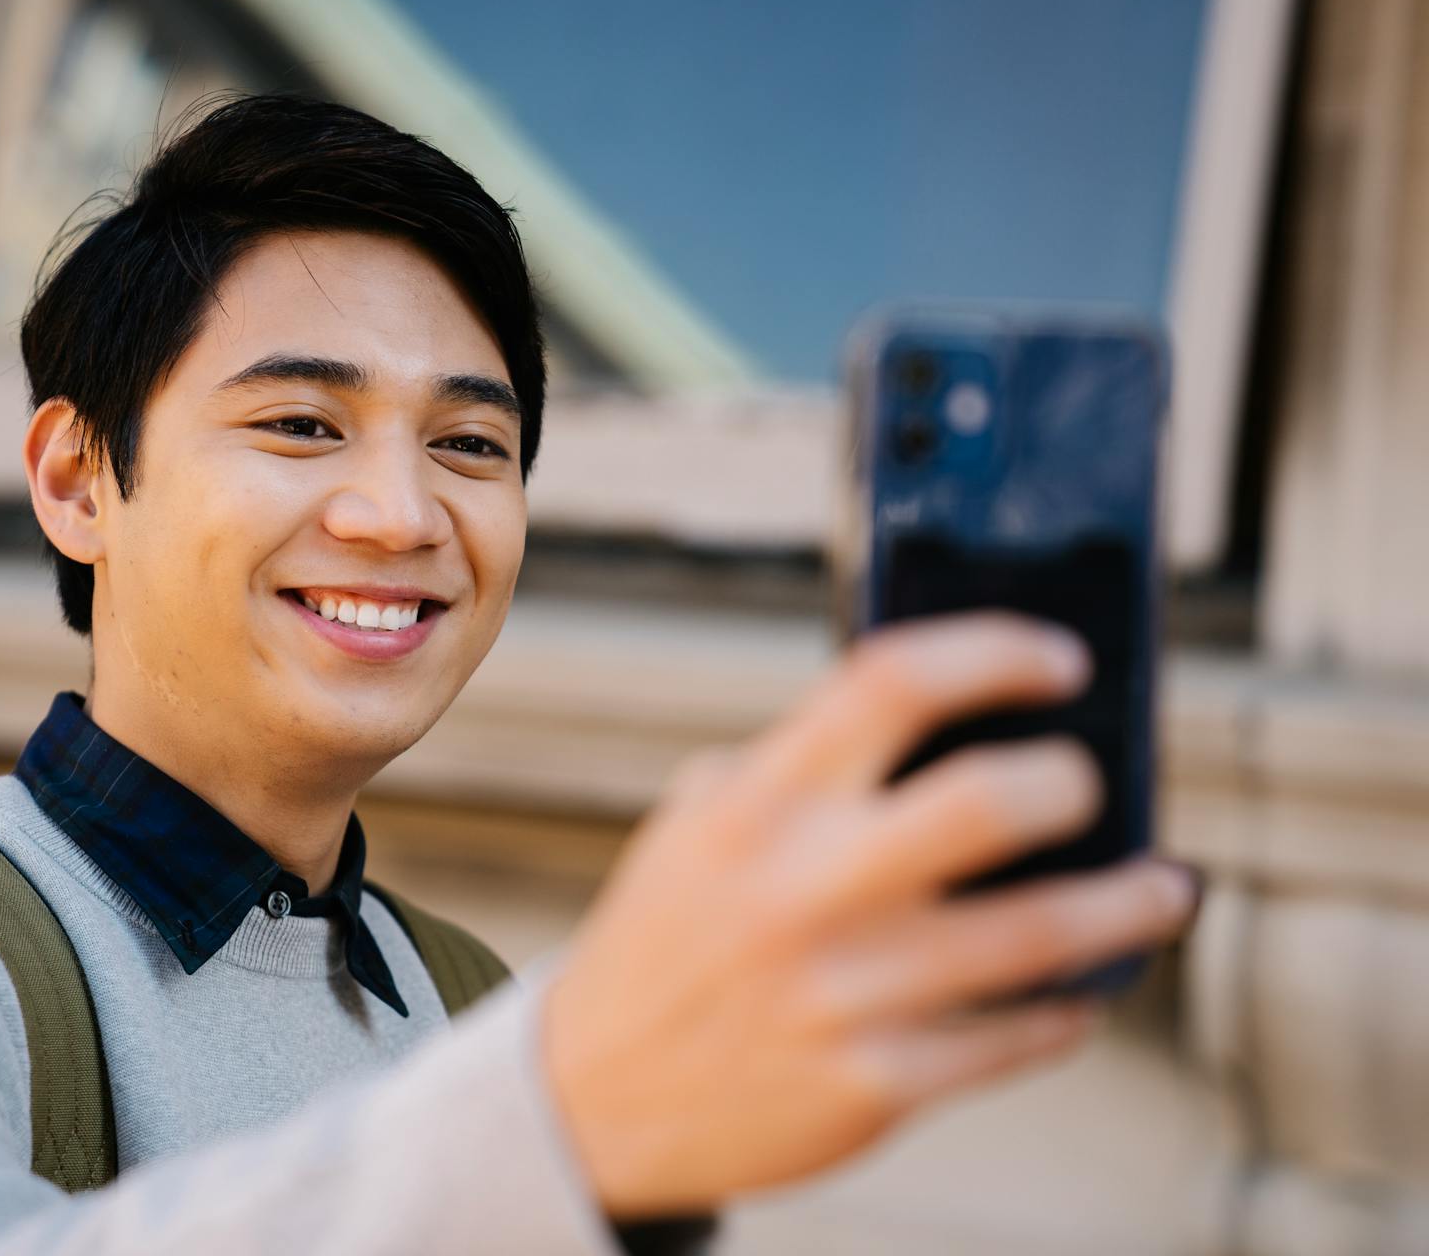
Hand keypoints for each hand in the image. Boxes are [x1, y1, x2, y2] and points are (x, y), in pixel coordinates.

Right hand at [541, 611, 1199, 1218]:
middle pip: (987, 803)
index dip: (995, 652)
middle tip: (1091, 786)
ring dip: (1128, 907)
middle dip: (1073, 782)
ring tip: (1163, 889)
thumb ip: (801, 773)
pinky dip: (1065, 1009)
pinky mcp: (873, 1087)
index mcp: (753, 806)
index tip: (1059, 661)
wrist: (592, 1103)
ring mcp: (842, 994)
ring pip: (1040, 933)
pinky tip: (1077, 993)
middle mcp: (800, 891)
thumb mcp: (699, 831)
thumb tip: (958, 727)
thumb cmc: (668, 943)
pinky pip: (1014, 1038)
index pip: (892, 682)